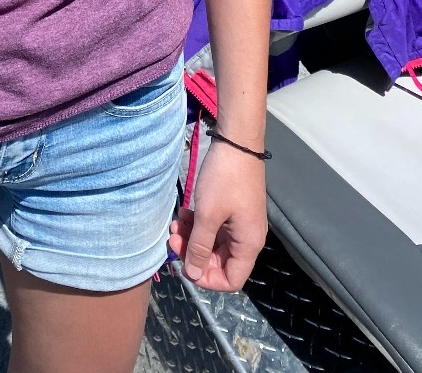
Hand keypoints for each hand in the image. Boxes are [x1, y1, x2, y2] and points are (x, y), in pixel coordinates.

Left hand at [168, 141, 267, 290]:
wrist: (236, 142)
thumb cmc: (224, 180)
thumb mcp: (208, 215)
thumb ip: (199, 247)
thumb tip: (192, 274)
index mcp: (248, 245)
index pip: (231, 280)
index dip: (207, 279)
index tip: (184, 265)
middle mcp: (247, 238)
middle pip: (219, 261)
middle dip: (193, 252)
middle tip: (172, 237)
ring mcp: (239, 223)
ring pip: (213, 242)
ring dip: (192, 236)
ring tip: (175, 223)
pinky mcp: (231, 209)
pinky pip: (214, 226)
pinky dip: (198, 223)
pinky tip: (183, 212)